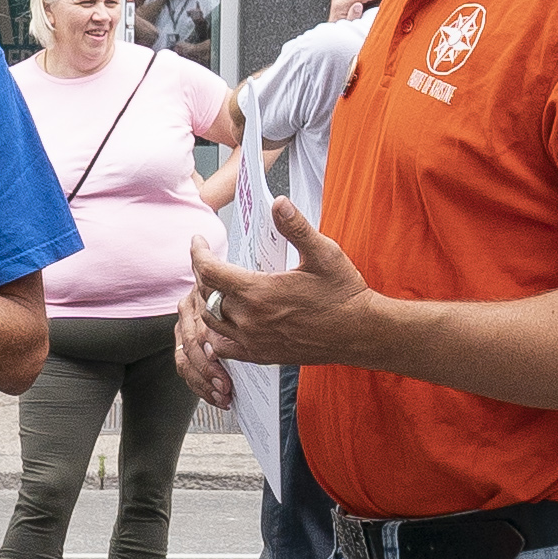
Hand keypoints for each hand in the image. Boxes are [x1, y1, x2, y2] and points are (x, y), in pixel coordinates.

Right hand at [176, 292, 230, 409]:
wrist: (229, 284)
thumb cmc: (242, 290)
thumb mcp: (241, 296)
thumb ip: (233, 316)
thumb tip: (228, 346)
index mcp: (199, 298)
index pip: (196, 334)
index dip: (208, 356)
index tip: (221, 371)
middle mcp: (188, 311)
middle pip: (190, 349)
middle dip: (207, 373)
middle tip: (224, 388)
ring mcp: (183, 326)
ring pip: (184, 362)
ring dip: (202, 384)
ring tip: (221, 397)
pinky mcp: (183, 341)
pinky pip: (185, 368)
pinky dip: (199, 385)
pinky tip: (213, 395)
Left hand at [190, 200, 392, 370]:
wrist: (359, 333)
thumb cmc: (344, 293)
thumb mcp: (323, 253)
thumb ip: (296, 228)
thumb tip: (279, 203)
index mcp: (259, 291)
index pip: (209, 271)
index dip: (198, 254)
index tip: (199, 242)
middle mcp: (250, 319)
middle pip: (205, 294)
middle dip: (201, 274)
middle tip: (207, 261)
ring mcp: (254, 341)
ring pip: (210, 321)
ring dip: (206, 301)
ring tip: (213, 287)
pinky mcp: (262, 355)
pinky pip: (224, 347)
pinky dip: (216, 334)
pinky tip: (223, 322)